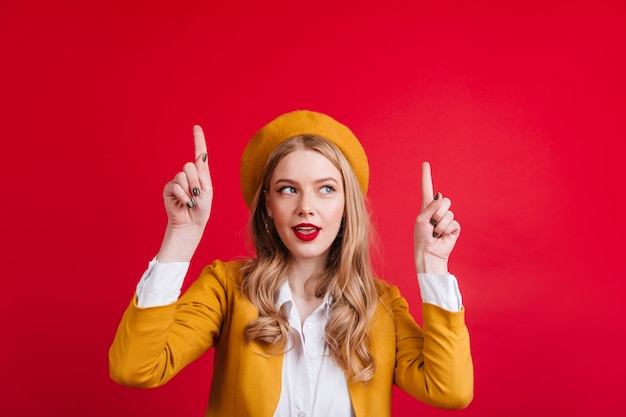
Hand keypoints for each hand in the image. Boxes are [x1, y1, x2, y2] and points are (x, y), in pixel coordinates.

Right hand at [157, 125, 212, 261]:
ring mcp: (177, 182)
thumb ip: (200, 176)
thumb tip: (192, 163)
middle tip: (197, 195)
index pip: (199, 154)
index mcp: (201, 174)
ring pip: (182, 176)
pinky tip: (184, 203)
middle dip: (196, 182)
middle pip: (190, 166)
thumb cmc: (201, 210)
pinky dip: (182, 196)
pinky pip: (175, 186)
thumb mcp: (206, 192)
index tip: (196, 127)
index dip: (198, 140)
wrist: (191, 224)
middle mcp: (189, 175)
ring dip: (189, 190)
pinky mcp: (168, 189)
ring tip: (191, 201)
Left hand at [414, 162, 460, 273]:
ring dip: (440, 224)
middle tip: (432, 225)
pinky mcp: (454, 228)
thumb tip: (441, 196)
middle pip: (445, 200)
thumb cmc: (421, 238)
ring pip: (449, 212)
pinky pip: (454, 222)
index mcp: (426, 208)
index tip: (425, 163)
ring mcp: (447, 219)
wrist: (429, 254)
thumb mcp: (421, 221)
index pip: (427, 189)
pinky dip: (446, 229)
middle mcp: (437, 211)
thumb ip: (430, 207)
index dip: (426, 176)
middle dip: (437, 213)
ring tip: (435, 232)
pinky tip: (442, 236)